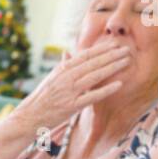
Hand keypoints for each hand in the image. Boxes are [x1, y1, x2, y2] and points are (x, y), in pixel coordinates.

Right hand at [0, 40, 131, 158]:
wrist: (30, 115)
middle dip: (112, 55)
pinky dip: (106, 89)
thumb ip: (63, 66)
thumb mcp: (52, 78)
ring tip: (126, 61)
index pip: (86, 55)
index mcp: (63, 69)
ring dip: (112, 67)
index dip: (102, 49)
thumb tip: (67, 53)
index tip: (115, 43)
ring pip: (95, 76)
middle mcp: (67, 77)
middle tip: (127, 49)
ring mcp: (70, 91)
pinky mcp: (72, 106)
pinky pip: (93, 96)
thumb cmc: (43, 97)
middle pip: (93, 63)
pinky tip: (119, 84)